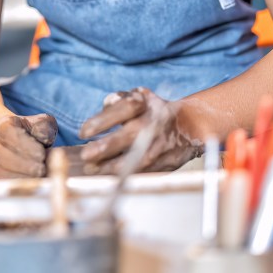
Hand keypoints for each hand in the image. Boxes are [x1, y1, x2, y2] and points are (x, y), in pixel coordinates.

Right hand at [0, 113, 57, 178]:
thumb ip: (43, 126)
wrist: (12, 142)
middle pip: (2, 155)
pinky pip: (5, 183)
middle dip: (24, 164)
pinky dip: (20, 185)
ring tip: (40, 177)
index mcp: (3, 126)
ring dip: (22, 176)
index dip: (25, 145)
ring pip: (1, 172)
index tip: (41, 154)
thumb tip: (44, 137)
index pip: (8, 133)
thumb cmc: (30, 132)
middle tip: (42, 169)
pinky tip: (34, 183)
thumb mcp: (39, 123)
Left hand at [78, 88, 199, 174]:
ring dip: (111, 167)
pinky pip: (143, 172)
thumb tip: (104, 107)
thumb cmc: (152, 110)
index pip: (124, 108)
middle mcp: (155, 123)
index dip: (102, 120)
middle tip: (86, 155)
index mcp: (147, 104)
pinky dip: (125, 176)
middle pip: (130, 135)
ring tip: (92, 169)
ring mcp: (161, 145)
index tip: (83, 132)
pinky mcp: (165, 163)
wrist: (188, 125)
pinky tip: (108, 177)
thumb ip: (118, 101)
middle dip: (105, 147)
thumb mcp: (138, 96)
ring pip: (137, 158)